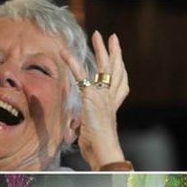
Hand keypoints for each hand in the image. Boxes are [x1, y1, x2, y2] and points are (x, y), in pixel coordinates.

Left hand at [60, 31, 129, 169]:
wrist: (103, 151)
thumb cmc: (97, 145)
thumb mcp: (93, 129)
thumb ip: (88, 120)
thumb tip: (79, 124)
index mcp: (113, 104)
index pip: (121, 82)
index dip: (121, 68)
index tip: (119, 57)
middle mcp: (111, 97)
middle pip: (116, 69)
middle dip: (114, 52)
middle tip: (111, 38)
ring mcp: (103, 95)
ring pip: (104, 66)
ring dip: (100, 49)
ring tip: (97, 35)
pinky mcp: (91, 97)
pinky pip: (81, 76)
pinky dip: (72, 63)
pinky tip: (65, 53)